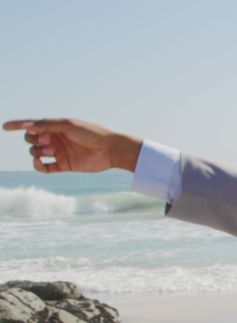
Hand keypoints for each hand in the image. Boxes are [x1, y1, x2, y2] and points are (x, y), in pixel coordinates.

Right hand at [2, 118, 141, 173]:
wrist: (110, 149)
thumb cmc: (91, 133)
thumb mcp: (68, 125)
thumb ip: (47, 125)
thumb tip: (27, 126)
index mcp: (55, 127)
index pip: (32, 126)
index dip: (18, 125)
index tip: (5, 127)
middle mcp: (55, 139)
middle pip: (31, 140)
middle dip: (33, 139)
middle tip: (47, 140)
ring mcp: (58, 152)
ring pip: (35, 153)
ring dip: (37, 151)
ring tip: (51, 150)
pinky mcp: (64, 165)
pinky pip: (44, 168)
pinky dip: (38, 166)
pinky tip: (39, 162)